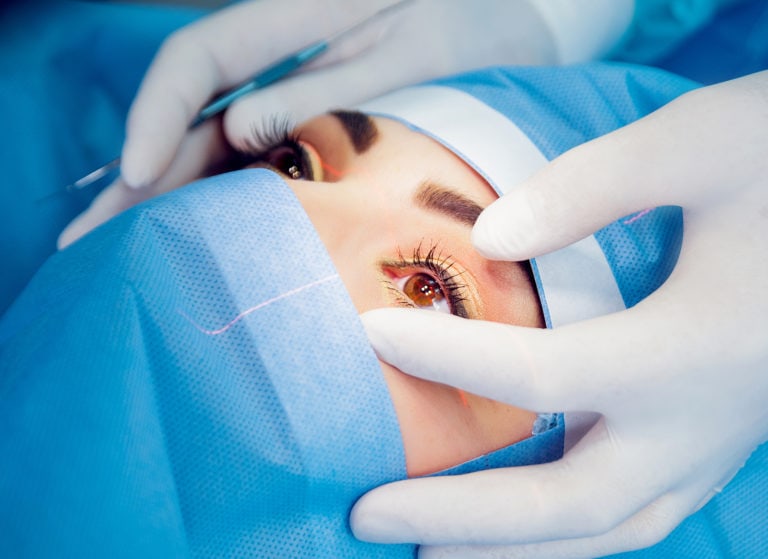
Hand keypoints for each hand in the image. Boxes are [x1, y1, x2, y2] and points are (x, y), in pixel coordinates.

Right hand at [58, 0, 558, 247]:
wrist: (523, 31)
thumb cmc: (486, 34)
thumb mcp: (418, 55)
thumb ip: (330, 91)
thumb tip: (238, 133)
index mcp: (302, 13)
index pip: (203, 58)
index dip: (159, 115)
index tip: (131, 176)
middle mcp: (285, 54)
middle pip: (193, 112)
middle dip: (138, 177)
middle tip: (84, 243)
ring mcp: (297, 90)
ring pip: (215, 143)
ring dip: (168, 199)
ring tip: (121, 257)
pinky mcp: (314, 122)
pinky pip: (254, 161)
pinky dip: (221, 202)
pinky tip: (197, 241)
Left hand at [351, 71, 767, 557]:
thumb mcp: (700, 144)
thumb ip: (592, 187)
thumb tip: (487, 238)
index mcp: (698, 348)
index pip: (546, 375)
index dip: (448, 356)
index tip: (369, 334)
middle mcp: (705, 420)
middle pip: (570, 502)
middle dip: (461, 516)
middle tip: (367, 513)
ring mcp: (714, 443)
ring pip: (608, 531)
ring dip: (512, 552)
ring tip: (427, 554)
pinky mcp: (712, 440)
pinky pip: (634, 514)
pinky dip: (567, 533)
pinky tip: (518, 527)